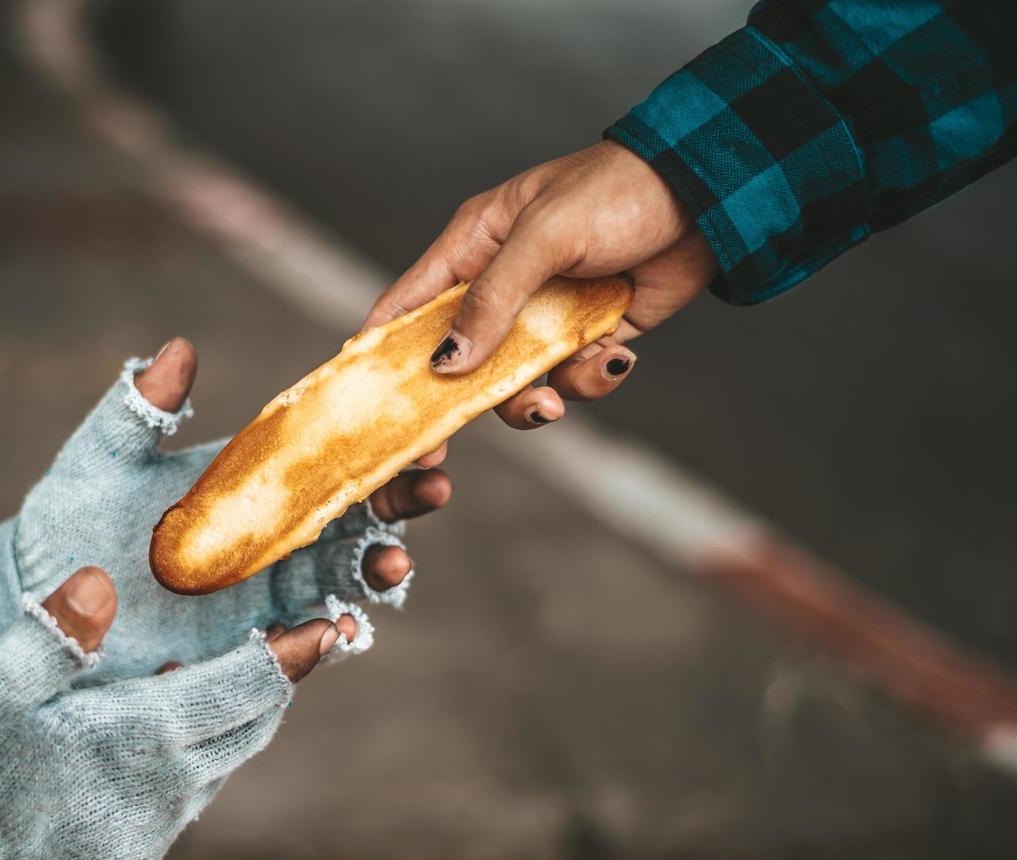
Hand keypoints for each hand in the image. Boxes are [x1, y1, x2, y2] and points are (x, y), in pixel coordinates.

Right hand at [0, 567, 351, 859]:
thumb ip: (53, 632)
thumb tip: (102, 579)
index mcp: (145, 736)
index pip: (249, 685)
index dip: (292, 651)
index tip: (329, 621)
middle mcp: (168, 791)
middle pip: (253, 726)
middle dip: (276, 680)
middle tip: (288, 638)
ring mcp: (152, 834)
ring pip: (222, 764)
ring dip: (231, 720)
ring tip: (220, 676)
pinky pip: (185, 802)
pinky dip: (192, 760)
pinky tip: (158, 739)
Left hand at [14, 338, 450, 681]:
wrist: (37, 600)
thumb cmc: (68, 519)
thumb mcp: (99, 463)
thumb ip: (136, 410)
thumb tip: (177, 349)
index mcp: (253, 482)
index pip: (332, 461)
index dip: (380, 449)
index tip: (417, 436)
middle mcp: (271, 538)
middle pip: (355, 521)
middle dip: (399, 508)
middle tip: (431, 490)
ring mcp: (260, 596)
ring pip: (338, 583)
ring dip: (372, 573)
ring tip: (389, 566)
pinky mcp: (240, 649)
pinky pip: (294, 648)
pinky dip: (320, 639)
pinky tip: (334, 628)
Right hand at [364, 140, 715, 461]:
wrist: (710, 197)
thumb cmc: (616, 191)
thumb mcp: (544, 237)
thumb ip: (492, 300)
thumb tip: (444, 364)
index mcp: (473, 248)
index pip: (408, 306)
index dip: (382, 353)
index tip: (366, 404)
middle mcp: (501, 286)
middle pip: (457, 359)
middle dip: (454, 401)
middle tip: (438, 450)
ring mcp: (545, 315)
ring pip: (513, 381)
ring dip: (531, 398)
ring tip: (557, 399)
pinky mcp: (590, 335)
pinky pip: (572, 377)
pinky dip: (590, 379)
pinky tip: (615, 355)